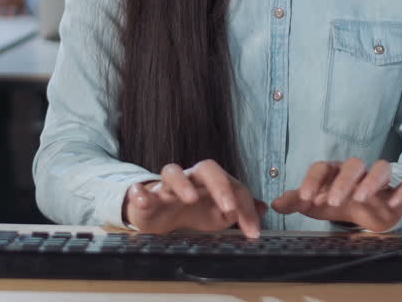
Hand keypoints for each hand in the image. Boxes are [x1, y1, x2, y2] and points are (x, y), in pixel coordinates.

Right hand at [123, 160, 264, 237]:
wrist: (158, 214)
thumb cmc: (191, 211)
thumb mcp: (218, 215)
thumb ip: (240, 211)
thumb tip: (262, 209)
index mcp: (210, 183)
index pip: (232, 185)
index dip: (244, 207)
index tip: (252, 233)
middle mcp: (190, 179)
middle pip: (206, 168)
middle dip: (220, 185)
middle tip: (229, 209)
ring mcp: (166, 186)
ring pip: (171, 172)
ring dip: (182, 183)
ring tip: (189, 199)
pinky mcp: (145, 197)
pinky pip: (139, 190)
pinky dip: (140, 194)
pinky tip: (143, 201)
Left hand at [271, 158, 401, 231]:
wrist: (375, 211)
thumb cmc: (343, 203)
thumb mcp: (319, 205)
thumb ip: (297, 203)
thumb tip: (274, 204)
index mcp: (336, 172)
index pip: (322, 167)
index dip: (313, 180)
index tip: (305, 199)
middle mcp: (358, 171)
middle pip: (352, 164)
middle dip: (343, 181)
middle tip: (333, 202)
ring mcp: (382, 179)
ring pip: (381, 167)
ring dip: (372, 180)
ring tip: (361, 198)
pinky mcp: (401, 189)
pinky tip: (395, 203)